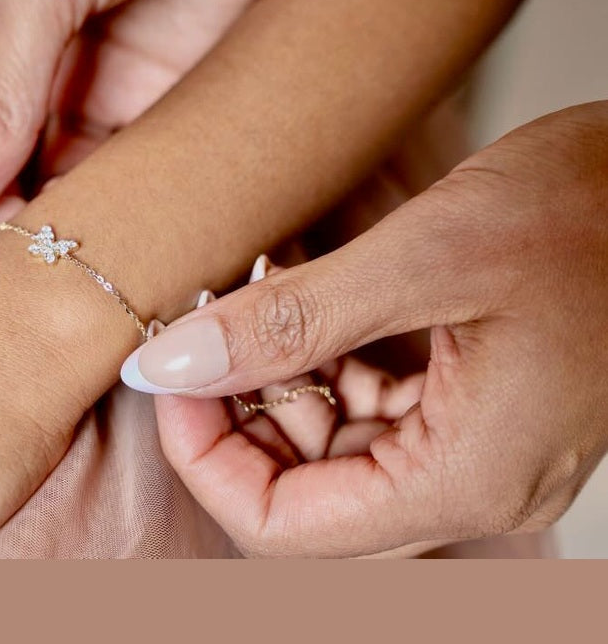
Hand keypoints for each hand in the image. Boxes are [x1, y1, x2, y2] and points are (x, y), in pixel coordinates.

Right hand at [0, 0, 298, 261]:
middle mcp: (28, 72)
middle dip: (7, 230)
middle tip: (29, 282)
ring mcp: (94, 93)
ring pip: (63, 185)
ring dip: (68, 232)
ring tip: (79, 275)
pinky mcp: (158, 108)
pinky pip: (129, 176)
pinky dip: (124, 214)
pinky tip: (127, 244)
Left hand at [124, 102, 607, 556]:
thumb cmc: (586, 211)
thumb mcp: (424, 257)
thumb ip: (290, 322)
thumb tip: (171, 369)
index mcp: (465, 476)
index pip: (284, 529)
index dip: (206, 456)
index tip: (173, 371)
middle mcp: (472, 480)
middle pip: (304, 492)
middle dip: (239, 412)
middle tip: (208, 322)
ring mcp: (476, 445)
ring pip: (332, 449)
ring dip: (280, 378)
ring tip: (259, 292)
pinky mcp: (475, 403)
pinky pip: (371, 407)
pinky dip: (326, 358)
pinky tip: (307, 296)